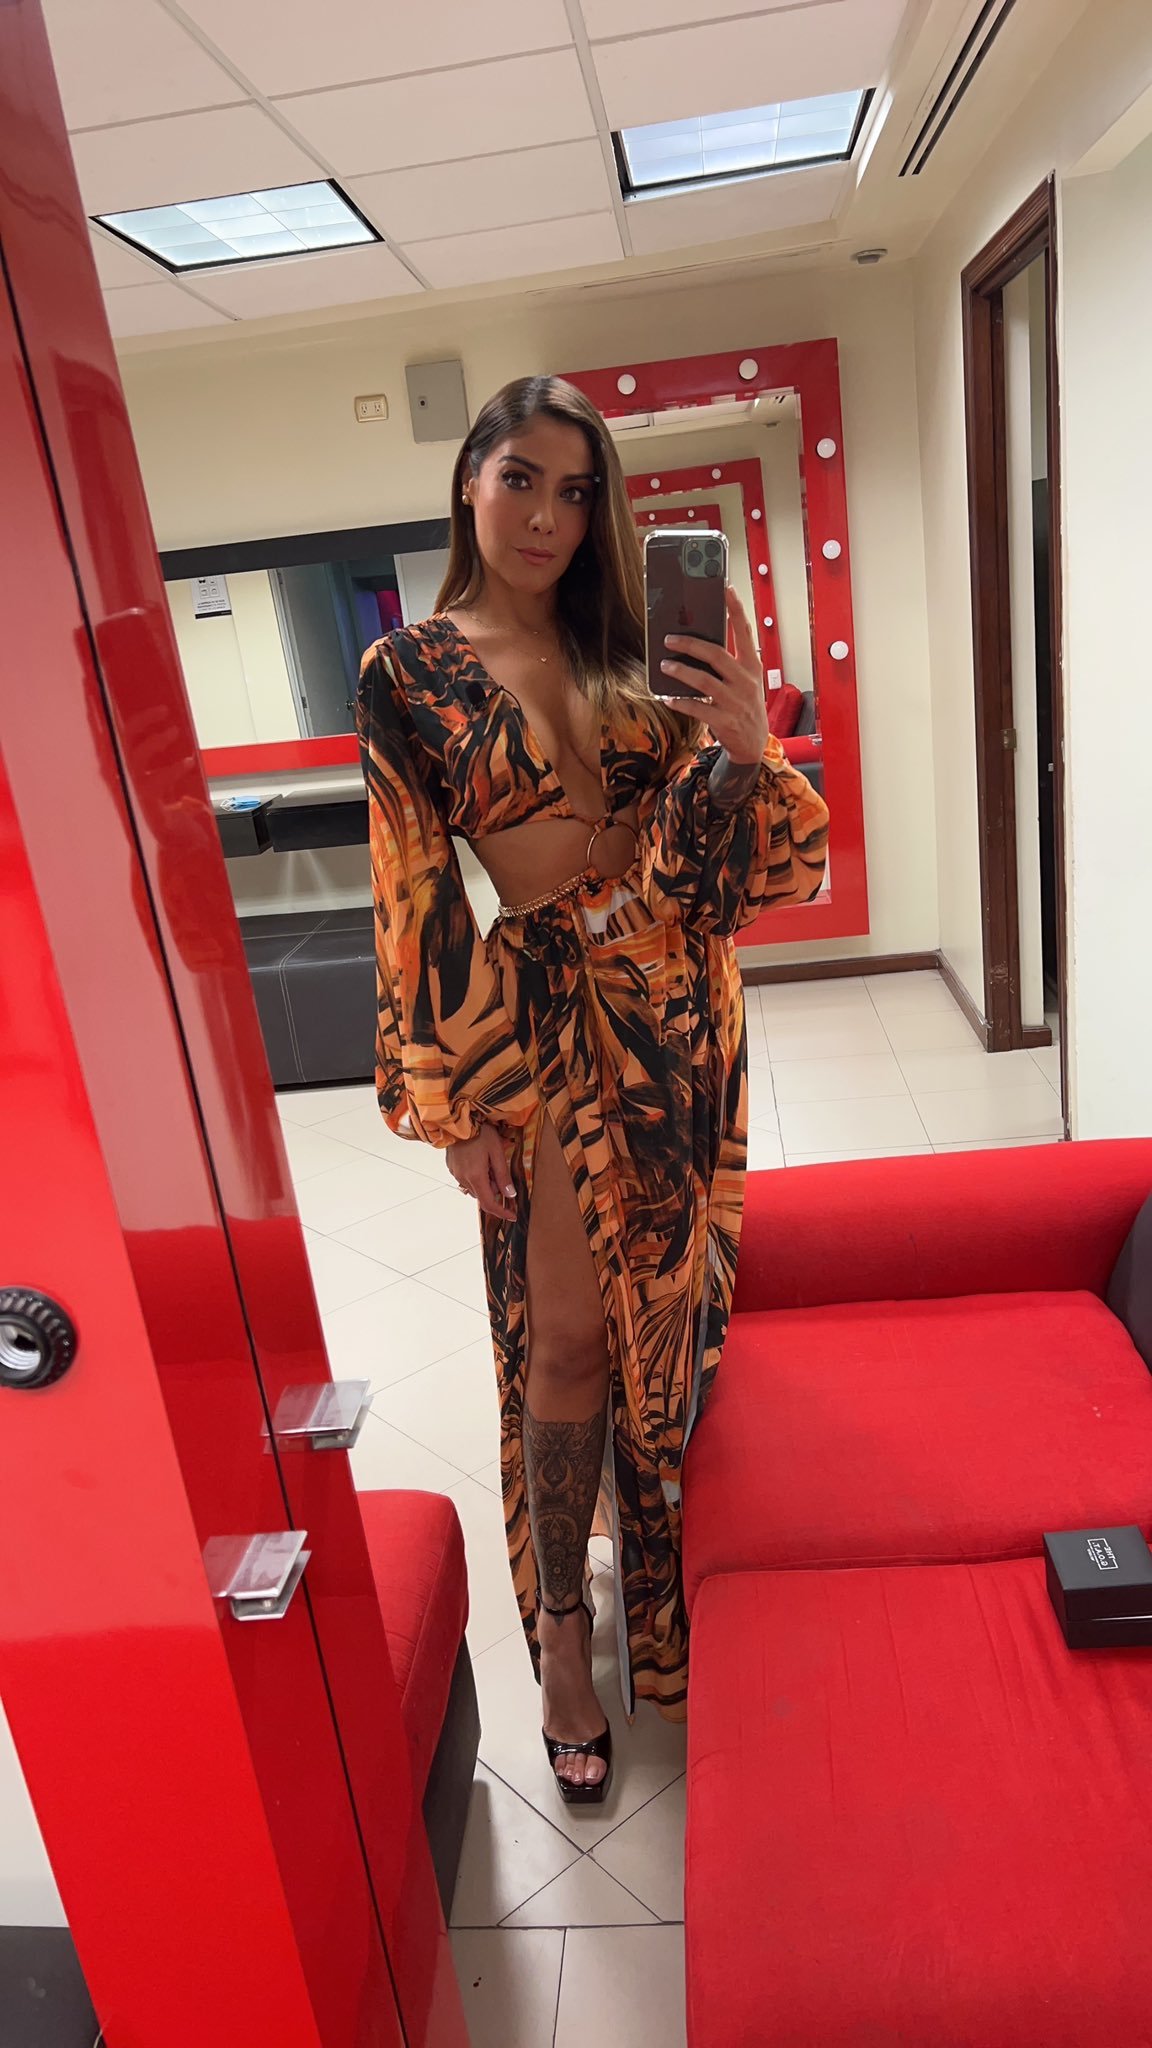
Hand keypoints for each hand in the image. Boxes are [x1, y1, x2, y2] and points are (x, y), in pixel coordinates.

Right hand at [447, 1125, 515, 1218]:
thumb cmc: (480, 1132)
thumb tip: (510, 1195)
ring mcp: (455, 1173)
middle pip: (483, 1195)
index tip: (512, 1215)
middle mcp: (463, 1179)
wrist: (459, 1119)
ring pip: (475, 1187)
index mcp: (475, 1177)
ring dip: (485, 1181)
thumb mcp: (497, 1152)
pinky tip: (479, 1159)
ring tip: (488, 1161)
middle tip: (499, 1169)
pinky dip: (476, 1175)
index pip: (489, 1204)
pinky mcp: (452, 1167)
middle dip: (495, 1188)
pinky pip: (467, 1179)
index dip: (502, 1212)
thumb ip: (503, 1175)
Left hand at [658, 587, 769, 765]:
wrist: (753, 744)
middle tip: (670, 639)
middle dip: (690, 644)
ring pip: (703, 681)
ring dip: (681, 672)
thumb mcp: (746, 680)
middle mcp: (745, 681)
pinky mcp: (724, 721)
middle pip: (716, 655)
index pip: (745, 632)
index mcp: (752, 667)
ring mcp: (735, 702)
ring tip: (664, 665)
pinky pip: (697, 708)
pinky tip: (668, 698)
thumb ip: (731, 660)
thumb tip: (701, 639)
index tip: (726, 589)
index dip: (736, 610)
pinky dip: (680, 702)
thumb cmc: (745, 705)